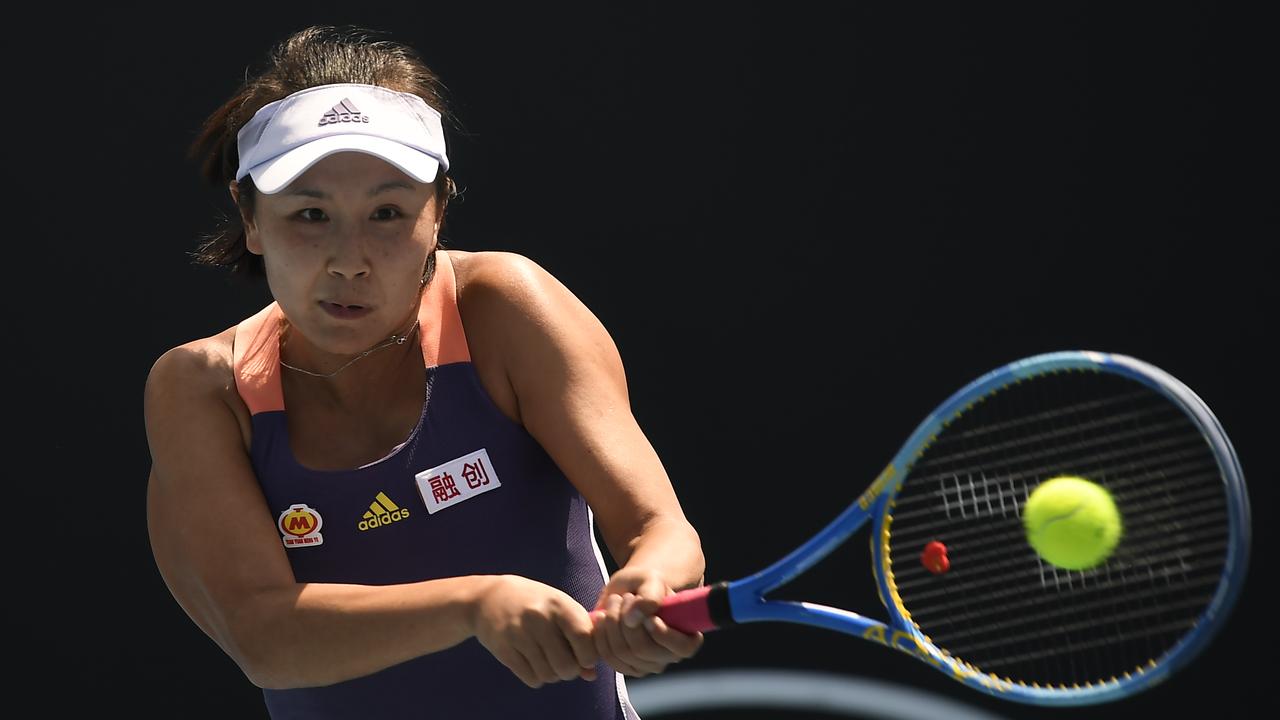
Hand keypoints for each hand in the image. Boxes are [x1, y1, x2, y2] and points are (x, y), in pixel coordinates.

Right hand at [472, 575, 600, 686]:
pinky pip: (531, 679)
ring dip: (552, 674)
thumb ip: (580, 635)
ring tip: (547, 661)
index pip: (584, 638)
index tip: (584, 655)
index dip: (589, 655)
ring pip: (549, 675)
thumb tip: (592, 674)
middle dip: (570, 671)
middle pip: (567, 665)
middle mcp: (539, 618)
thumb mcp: (560, 608)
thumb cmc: (535, 604)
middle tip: (564, 662)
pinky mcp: (503, 649)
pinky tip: (532, 663)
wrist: (489, 597)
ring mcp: (519, 634)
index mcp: (558, 604)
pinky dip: (536, 677)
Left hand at [588, 567, 703, 677]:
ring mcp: (646, 665)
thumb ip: (649, 595)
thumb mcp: (652, 580)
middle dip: (626, 619)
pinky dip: (600, 633)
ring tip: (614, 601)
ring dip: (612, 622)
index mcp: (686, 637)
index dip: (663, 634)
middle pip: (643, 649)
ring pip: (622, 652)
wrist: (627, 591)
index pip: (681, 648)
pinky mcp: (624, 665)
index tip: (650, 617)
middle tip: (624, 597)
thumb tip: (634, 619)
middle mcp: (668, 656)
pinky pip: (607, 655)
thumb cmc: (645, 585)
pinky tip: (601, 616)